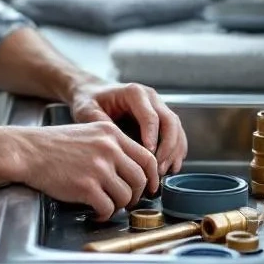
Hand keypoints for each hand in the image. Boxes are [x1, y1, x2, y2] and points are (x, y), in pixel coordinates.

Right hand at [13, 122, 158, 220]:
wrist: (28, 151)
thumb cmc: (54, 144)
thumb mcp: (89, 133)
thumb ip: (112, 145)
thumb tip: (131, 168)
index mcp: (111, 135)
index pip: (146, 158)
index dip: (152, 177)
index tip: (149, 187)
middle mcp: (109, 149)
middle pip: (140, 179)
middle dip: (137, 195)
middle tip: (127, 201)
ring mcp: (98, 168)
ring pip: (126, 196)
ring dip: (119, 206)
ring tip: (107, 205)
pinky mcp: (86, 187)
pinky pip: (108, 208)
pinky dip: (104, 214)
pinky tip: (95, 211)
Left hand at [67, 80, 187, 178]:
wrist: (93, 92)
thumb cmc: (89, 101)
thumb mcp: (87, 109)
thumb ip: (99, 124)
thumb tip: (115, 143)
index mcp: (134, 93)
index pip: (151, 116)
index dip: (152, 138)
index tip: (148, 156)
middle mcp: (151, 98)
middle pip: (170, 122)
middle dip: (167, 147)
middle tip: (157, 168)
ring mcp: (159, 107)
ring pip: (177, 129)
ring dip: (173, 151)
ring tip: (162, 171)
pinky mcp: (161, 118)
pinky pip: (176, 134)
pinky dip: (176, 151)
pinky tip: (169, 167)